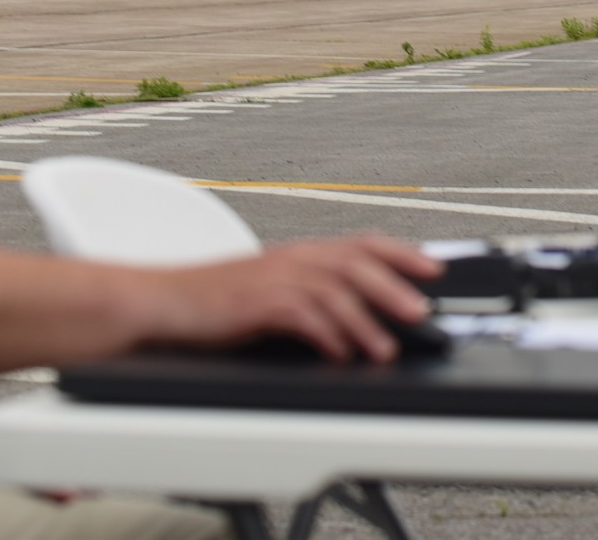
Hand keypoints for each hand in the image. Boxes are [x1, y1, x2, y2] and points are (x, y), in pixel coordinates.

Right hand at [154, 234, 440, 362]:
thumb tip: (357, 323)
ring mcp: (273, 278)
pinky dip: (325, 335)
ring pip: (334, 290)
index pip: (362, 243)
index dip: (402, 253)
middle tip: (422, 311)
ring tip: (385, 348)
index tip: (434, 267)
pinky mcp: (255, 303)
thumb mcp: (270, 291)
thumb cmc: (214, 302)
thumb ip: (311, 298)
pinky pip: (300, 315)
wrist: (162, 300)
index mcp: (299, 252)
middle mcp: (292, 258)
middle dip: (395, 285)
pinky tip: (338, 354)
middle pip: (356, 262)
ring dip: (366, 321)